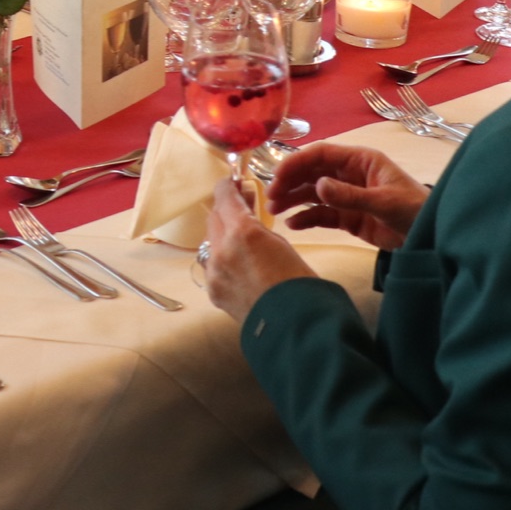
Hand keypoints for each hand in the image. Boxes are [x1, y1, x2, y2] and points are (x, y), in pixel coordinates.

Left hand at [202, 176, 312, 320]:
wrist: (296, 327)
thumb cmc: (300, 284)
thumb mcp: (282, 245)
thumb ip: (258, 230)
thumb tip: (247, 220)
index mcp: (242, 233)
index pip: (225, 199)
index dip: (227, 187)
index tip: (231, 182)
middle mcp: (222, 250)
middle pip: (215, 218)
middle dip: (226, 210)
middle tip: (241, 205)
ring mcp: (214, 272)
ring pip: (210, 242)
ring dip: (222, 235)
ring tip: (239, 236)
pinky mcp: (213, 291)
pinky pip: (212, 266)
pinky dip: (222, 259)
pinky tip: (238, 263)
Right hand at [268, 141, 427, 250]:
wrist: (431, 237)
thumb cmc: (414, 210)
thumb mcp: (384, 202)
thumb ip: (350, 195)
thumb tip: (318, 186)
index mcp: (360, 161)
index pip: (321, 154)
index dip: (297, 162)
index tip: (277, 177)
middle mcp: (349, 174)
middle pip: (312, 172)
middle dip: (289, 182)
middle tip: (270, 198)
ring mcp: (347, 196)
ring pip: (312, 193)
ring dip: (293, 200)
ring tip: (274, 212)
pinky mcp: (348, 217)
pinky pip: (321, 214)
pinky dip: (306, 218)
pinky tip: (293, 225)